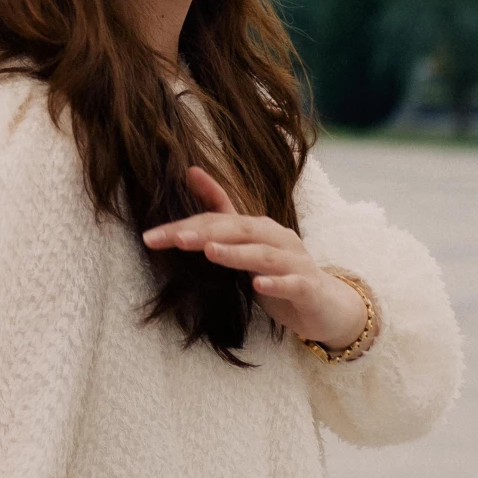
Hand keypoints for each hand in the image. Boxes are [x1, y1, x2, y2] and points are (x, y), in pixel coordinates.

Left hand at [142, 166, 367, 351]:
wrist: (327, 306)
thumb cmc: (280, 273)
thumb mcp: (246, 244)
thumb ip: (221, 213)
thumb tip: (191, 171)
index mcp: (257, 228)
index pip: (216, 222)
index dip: (183, 227)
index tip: (150, 236)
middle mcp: (276, 238)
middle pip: (238, 231)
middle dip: (205, 234)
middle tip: (175, 239)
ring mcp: (295, 262)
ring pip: (264, 255)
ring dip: (237, 253)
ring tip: (211, 252)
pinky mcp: (308, 287)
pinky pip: (291, 283)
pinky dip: (275, 283)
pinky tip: (259, 286)